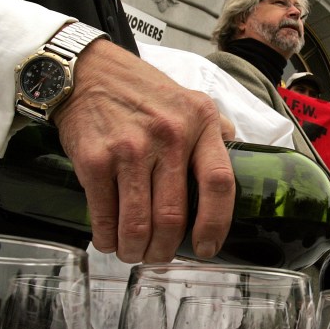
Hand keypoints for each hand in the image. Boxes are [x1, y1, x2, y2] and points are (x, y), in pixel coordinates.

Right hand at [53, 40, 235, 263]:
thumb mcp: (190, 100)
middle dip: (165, 249)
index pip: (219, 183)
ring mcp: (129, 149)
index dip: (215, 224)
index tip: (206, 248)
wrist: (88, 72)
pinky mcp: (95, 159)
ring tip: (133, 253)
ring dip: (135, 250)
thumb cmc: (141, 91)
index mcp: (199, 123)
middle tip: (159, 256)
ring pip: (138, 223)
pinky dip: (107, 237)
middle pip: (174, 215)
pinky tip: (109, 240)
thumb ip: (216, 131)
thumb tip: (241, 164)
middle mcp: (168, 136)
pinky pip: (104, 214)